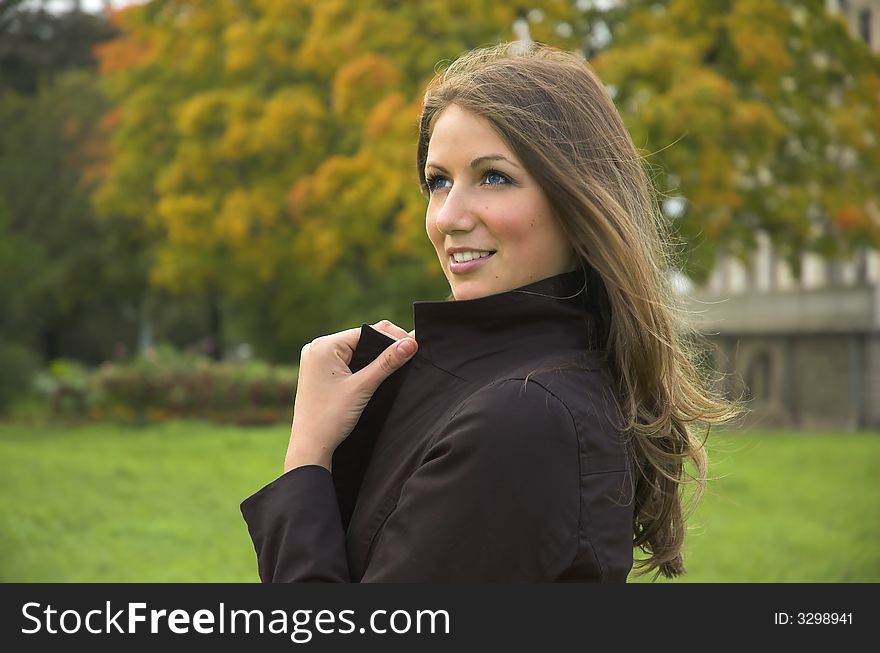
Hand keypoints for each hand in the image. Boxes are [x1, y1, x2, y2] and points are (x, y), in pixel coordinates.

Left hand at [283, 320, 416, 472]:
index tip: (415, 348)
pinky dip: (363, 366)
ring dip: (375, 357)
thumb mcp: (362, 387)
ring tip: (398, 364)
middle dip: (385, 347)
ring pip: (356, 350)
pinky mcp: (319, 371)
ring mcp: (317, 359)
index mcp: (323, 346)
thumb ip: (387, 363)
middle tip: (410, 356)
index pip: (367, 332)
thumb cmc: (331, 418)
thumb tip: (411, 343)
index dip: (392, 339)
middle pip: (362, 339)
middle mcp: (317, 347)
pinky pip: (347, 360)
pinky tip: (377, 373)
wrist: (310, 446)